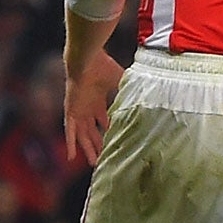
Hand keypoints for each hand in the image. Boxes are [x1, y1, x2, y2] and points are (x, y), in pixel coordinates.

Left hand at [64, 50, 123, 164]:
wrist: (87, 60)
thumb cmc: (103, 67)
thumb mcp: (122, 81)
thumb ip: (131, 90)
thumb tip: (153, 93)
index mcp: (98, 98)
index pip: (102, 118)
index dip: (107, 129)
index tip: (114, 139)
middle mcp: (87, 106)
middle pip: (92, 129)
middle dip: (98, 143)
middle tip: (104, 156)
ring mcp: (78, 109)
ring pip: (82, 134)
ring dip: (87, 148)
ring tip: (93, 162)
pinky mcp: (71, 111)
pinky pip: (69, 130)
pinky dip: (70, 143)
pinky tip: (71, 156)